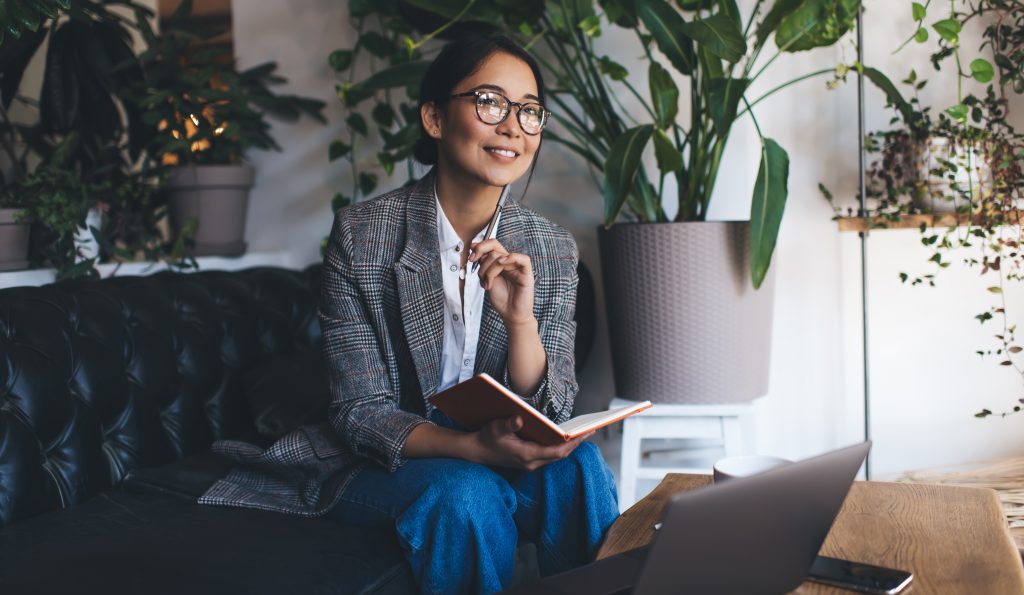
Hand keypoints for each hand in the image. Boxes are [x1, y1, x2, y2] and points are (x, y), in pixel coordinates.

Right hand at [468, 416, 592, 471]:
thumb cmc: (486, 437)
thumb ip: (508, 424)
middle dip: (575, 443)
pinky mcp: (529, 461)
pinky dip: (559, 446)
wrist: (476, 451)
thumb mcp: (495, 427)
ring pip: (556, 456)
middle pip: (560, 454)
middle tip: (590, 430)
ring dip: (569, 445)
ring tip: (582, 431)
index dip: (572, 443)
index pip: (557, 452)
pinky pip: (549, 455)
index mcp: (527, 455)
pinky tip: (565, 435)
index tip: (585, 433)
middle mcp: (531, 463)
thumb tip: (520, 419)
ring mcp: (530, 464)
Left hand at [470, 239, 534, 325]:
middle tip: (473, 262)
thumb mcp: (486, 280)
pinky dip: (511, 258)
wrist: (510, 315)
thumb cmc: (501, 300)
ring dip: (489, 269)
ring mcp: (518, 267)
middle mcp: (509, 263)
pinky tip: (502, 264)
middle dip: (480, 253)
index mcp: (500, 263)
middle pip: (495, 246)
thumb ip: (483, 265)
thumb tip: (474, 248)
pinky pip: (523, 259)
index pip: (492, 246)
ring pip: (501, 256)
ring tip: (487, 283)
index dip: (480, 246)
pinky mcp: (527, 274)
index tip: (470, 255)